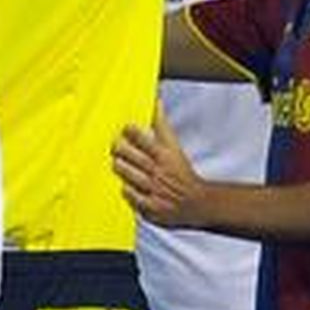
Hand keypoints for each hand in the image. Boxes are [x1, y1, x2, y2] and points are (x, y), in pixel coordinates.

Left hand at [113, 110, 206, 226]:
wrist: (195, 200)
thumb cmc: (181, 172)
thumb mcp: (174, 147)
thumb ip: (162, 126)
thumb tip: (156, 103)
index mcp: (165, 156)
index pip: (145, 140)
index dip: (132, 132)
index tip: (126, 128)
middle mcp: (159, 171)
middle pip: (135, 158)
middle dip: (121, 149)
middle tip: (115, 144)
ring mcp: (154, 189)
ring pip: (131, 176)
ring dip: (121, 168)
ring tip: (116, 162)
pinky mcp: (151, 206)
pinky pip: (134, 196)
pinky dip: (127, 190)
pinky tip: (124, 185)